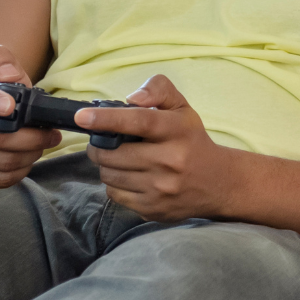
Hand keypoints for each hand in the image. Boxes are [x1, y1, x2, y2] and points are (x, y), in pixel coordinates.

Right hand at [0, 44, 60, 187]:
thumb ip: (1, 61)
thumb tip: (11, 74)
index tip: (10, 106)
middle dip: (32, 137)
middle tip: (51, 133)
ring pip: (2, 161)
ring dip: (31, 154)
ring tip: (43, 144)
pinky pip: (0, 179)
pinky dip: (22, 170)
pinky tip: (28, 158)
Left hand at [79, 74, 226, 220]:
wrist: (218, 183)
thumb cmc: (192, 140)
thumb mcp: (182, 108)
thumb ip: (159, 90)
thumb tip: (132, 99)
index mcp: (177, 131)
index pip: (139, 121)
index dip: (107, 119)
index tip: (81, 116)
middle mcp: (170, 160)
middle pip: (114, 154)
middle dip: (98, 146)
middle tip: (100, 142)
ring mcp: (161, 188)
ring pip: (110, 175)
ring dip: (106, 165)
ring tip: (117, 159)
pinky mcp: (154, 209)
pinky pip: (115, 195)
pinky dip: (114, 185)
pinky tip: (128, 177)